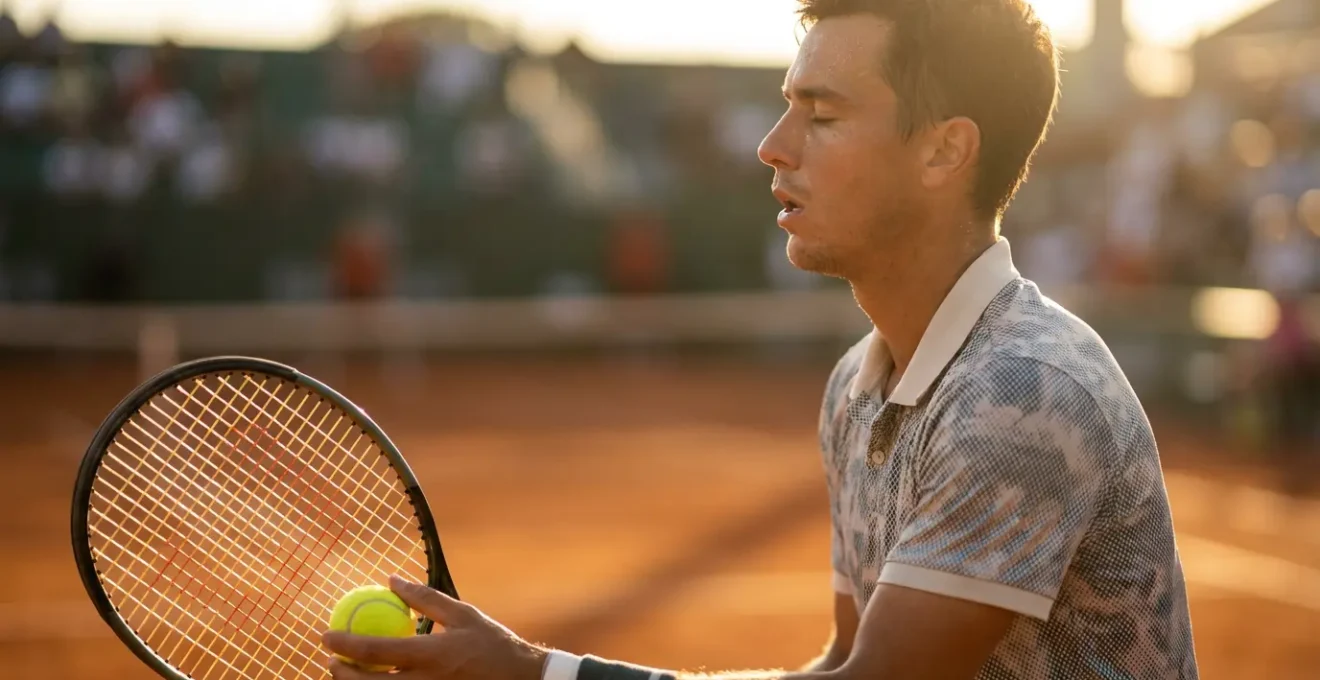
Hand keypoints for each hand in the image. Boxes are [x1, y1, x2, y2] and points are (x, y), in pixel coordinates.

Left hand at [322, 575, 546, 679]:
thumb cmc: (492, 644)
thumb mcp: (463, 614)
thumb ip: (425, 598)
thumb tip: (391, 578)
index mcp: (431, 655)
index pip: (376, 651)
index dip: (344, 644)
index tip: (326, 635)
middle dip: (341, 674)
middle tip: (331, 660)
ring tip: (348, 672)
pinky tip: (378, 679)